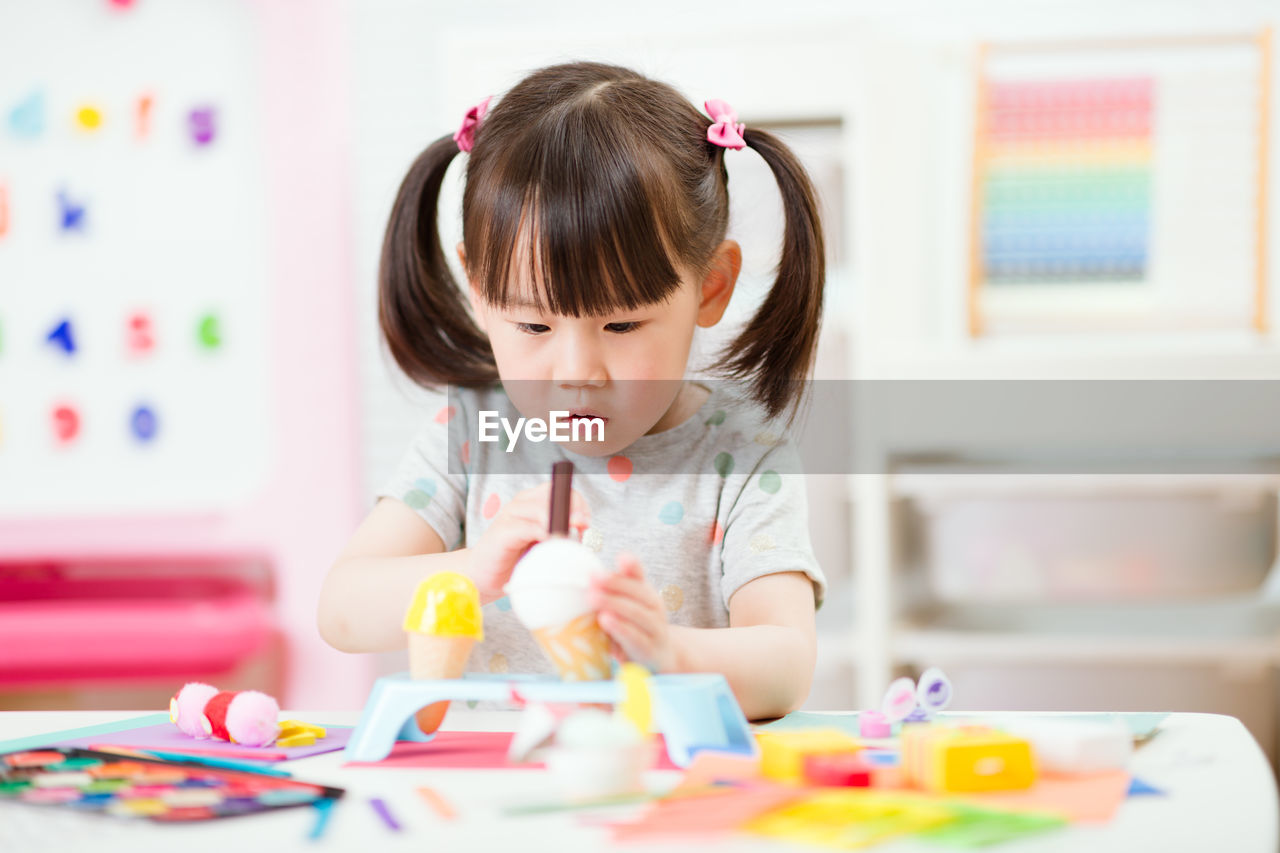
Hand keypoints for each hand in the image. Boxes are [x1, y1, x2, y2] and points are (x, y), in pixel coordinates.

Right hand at [468, 483, 588, 601]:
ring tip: (568, 542)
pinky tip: (550, 544)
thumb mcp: (543, 545)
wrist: (481, 576)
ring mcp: (510, 514)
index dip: (579, 505)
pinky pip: (529, 527)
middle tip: (582, 532)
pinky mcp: (503, 530)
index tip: (587, 525)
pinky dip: (544, 534)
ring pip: (544, 509)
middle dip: (574, 512)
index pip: (563, 491)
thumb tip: (585, 532)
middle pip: (556, 495)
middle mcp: (522, 503)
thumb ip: (560, 534)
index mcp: (534, 502)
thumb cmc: (515, 560)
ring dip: (561, 525)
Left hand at [589, 552, 676, 672]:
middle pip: (637, 591)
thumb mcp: (624, 607)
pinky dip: (620, 628)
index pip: (639, 575)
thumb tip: (583, 576)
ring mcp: (656, 628)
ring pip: (637, 613)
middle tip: (591, 578)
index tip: (620, 558)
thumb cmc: (634, 628)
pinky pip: (636, 637)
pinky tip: (605, 620)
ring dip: (614, 603)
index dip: (632, 565)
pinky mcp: (650, 649)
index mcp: (646, 592)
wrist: (659, 657)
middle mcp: (655, 607)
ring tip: (593, 597)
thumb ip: (609, 592)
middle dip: (614, 584)